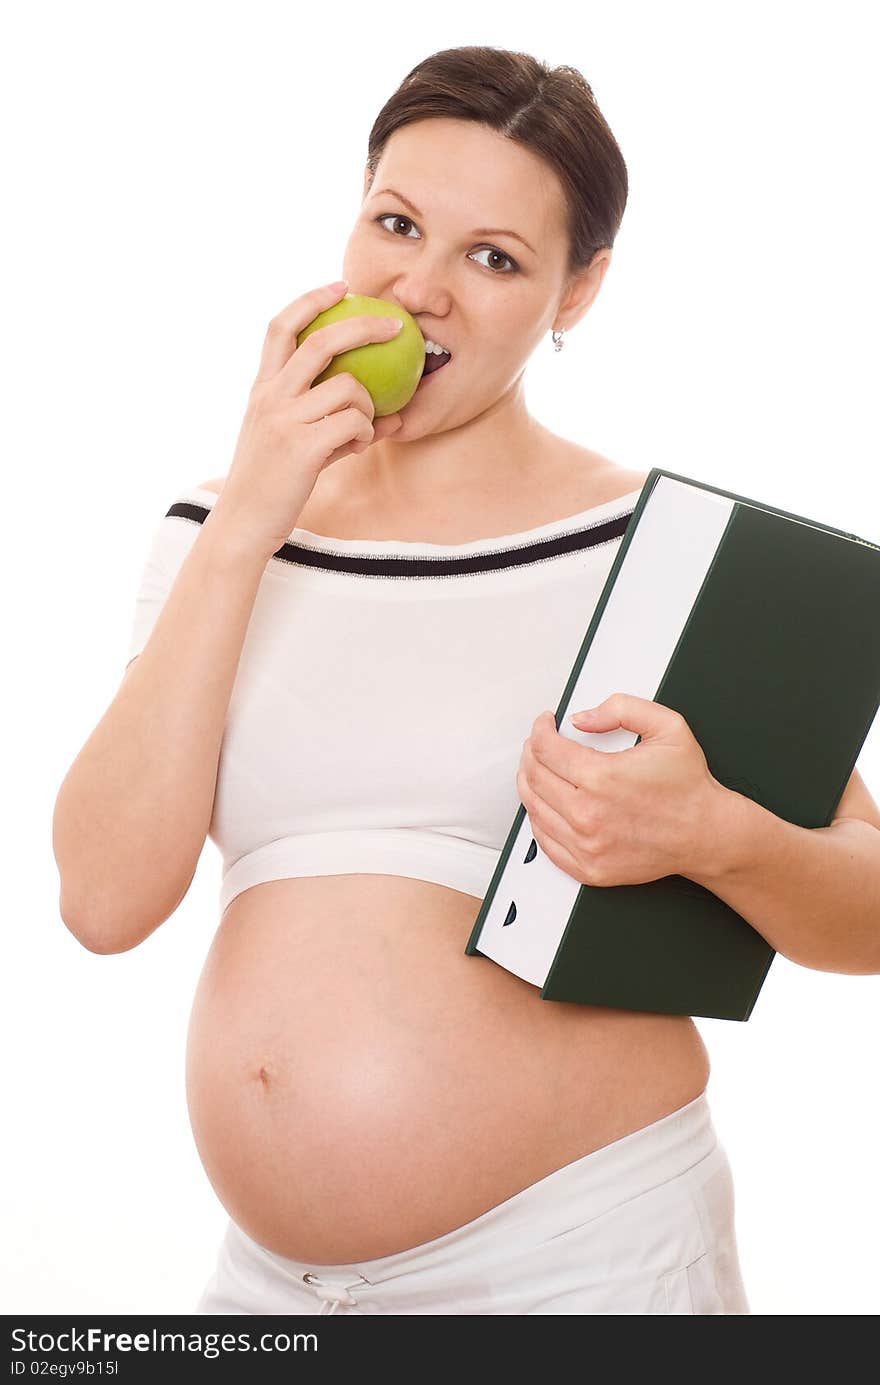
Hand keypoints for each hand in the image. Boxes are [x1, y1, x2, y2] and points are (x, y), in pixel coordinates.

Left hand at [515, 693, 722, 886]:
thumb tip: (581, 718)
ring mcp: (586, 845)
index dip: (540, 729)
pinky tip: (547, 804)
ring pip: (533, 808)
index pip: (545, 748)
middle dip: (531, 753)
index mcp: (602, 778)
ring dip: (530, 783)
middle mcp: (588, 815)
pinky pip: (544, 841)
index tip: (545, 724)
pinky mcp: (588, 868)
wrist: (706, 834)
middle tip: (539, 744)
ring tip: (540, 769)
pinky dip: (539, 819)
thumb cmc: (688, 786)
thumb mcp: (667, 726)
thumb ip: (621, 709)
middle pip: (533, 776)